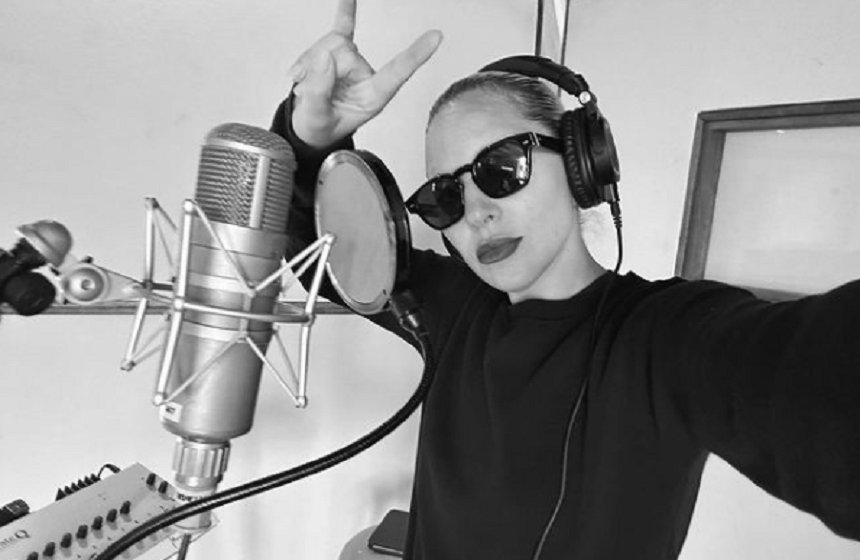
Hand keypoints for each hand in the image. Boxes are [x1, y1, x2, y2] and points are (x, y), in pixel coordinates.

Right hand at [287, 0, 442, 147]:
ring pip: (332, 42)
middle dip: (319, 70)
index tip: (436, 36)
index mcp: (373, 97)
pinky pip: (343, 25)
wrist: (307, 126)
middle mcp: (366, 75)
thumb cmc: (318, 127)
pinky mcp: (340, 50)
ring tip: (307, 86)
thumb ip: (319, 93)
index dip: (416, 55)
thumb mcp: (315, 119)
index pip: (397, 72)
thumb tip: (324, 58)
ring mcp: (354, 61)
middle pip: (345, 52)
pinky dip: (345, 11)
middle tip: (313, 94)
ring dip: (310, 62)